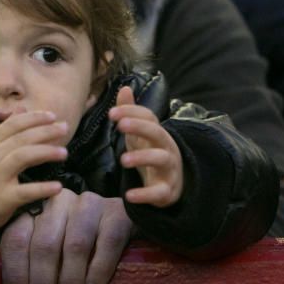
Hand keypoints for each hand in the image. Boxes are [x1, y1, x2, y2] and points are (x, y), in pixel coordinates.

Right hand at [0, 111, 66, 269]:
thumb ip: (4, 133)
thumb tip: (21, 109)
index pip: (11, 125)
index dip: (32, 118)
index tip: (52, 116)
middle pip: (21, 139)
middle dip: (45, 131)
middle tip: (64, 128)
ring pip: (22, 157)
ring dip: (46, 152)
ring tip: (64, 153)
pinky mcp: (3, 199)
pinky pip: (26, 191)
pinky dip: (43, 188)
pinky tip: (57, 187)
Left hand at [0, 189, 132, 283]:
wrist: (118, 216)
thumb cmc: (75, 237)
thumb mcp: (50, 243)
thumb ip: (33, 262)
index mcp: (34, 208)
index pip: (17, 240)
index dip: (16, 276)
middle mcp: (58, 202)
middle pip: (44, 245)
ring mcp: (88, 204)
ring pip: (74, 245)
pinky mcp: (117, 213)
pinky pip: (107, 243)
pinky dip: (98, 271)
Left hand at [109, 86, 182, 206]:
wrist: (171, 185)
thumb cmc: (151, 154)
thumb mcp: (139, 135)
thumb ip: (131, 113)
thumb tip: (124, 88)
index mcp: (158, 133)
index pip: (149, 117)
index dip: (132, 112)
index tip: (112, 113)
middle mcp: (166, 148)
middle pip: (157, 133)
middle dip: (140, 127)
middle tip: (120, 126)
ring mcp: (169, 169)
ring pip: (161, 159)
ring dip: (142, 158)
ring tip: (122, 160)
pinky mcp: (166, 191)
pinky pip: (158, 192)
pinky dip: (145, 194)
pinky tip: (129, 195)